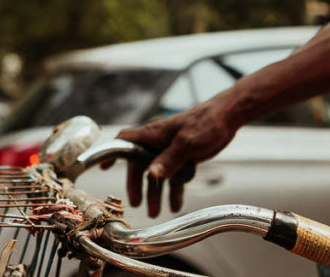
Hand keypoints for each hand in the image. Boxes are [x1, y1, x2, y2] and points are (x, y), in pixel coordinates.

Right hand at [115, 98, 240, 216]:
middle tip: (136, 203)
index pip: (125, 141)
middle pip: (140, 164)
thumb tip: (151, 175)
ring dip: (156, 193)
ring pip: (158, 174)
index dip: (112, 153)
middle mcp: (158, 142)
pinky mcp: (183, 156)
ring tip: (156, 213)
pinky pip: (173, 176)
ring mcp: (170, 150)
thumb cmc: (206, 123)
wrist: (227, 118)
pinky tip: (176, 204)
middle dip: (137, 185)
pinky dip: (174, 190)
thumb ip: (168, 160)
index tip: (102, 167)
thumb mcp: (187, 143)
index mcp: (153, 134)